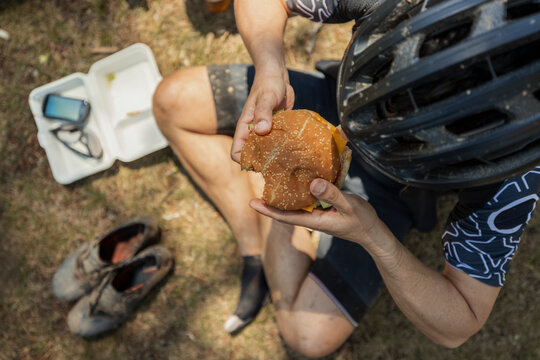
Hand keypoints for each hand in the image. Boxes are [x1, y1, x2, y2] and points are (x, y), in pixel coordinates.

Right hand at [230, 70, 294, 162]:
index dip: (245, 160)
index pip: (237, 152)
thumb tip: (261, 130)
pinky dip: (284, 148)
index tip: (259, 163)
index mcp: (245, 128)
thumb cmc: (268, 85)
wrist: (277, 76)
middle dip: (263, 162)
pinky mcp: (277, 130)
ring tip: (288, 161)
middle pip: (253, 155)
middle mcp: (253, 133)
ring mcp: (266, 132)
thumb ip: (263, 113)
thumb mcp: (266, 98)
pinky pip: (278, 143)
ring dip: (275, 157)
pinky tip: (295, 151)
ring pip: (266, 151)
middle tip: (278, 166)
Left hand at [249, 178, 379, 244]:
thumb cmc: (361, 221)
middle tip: (257, 181)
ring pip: (296, 201)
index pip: (284, 217)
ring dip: (285, 191)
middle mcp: (312, 216)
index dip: (267, 210)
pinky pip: (308, 196)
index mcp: (313, 220)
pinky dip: (301, 187)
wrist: (373, 231)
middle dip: (271, 198)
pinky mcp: (324, 206)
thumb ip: (331, 195)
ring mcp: (317, 212)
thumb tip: (312, 183)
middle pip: (286, 208)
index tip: (252, 202)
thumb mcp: (348, 206)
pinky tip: (299, 175)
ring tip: (272, 175)